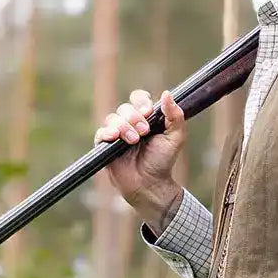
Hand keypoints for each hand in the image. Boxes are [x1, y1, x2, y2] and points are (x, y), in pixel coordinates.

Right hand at [94, 89, 186, 233]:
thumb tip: (167, 93)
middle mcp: (130, 124)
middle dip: (135, 117)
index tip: (149, 111)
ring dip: (124, 127)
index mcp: (146, 118)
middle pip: (125, 108)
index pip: (139, 99)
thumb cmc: (163, 161)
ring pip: (112, 118)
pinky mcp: (106, 146)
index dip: (142, 102)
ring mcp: (117, 134)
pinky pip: (101, 133)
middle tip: (144, 132)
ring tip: (134, 141)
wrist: (150, 184)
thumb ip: (175, 115)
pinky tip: (114, 137)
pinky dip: (107, 133)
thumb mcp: (176, 137)